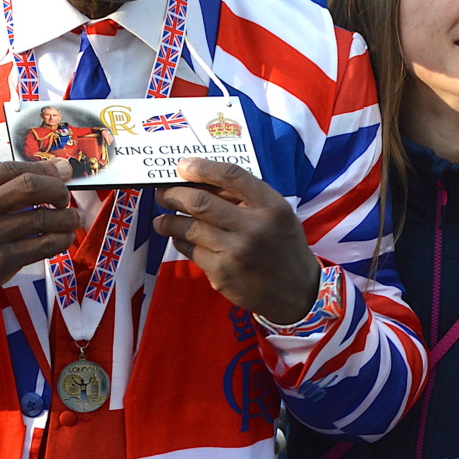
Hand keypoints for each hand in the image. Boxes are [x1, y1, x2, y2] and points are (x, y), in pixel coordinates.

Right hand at [0, 160, 78, 318]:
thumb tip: (39, 174)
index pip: (12, 169)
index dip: (43, 169)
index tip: (61, 171)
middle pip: (30, 187)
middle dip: (57, 189)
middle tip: (66, 196)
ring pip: (42, 218)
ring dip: (66, 217)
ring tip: (73, 218)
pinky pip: (41, 246)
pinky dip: (59, 240)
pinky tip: (63, 237)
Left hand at [153, 157, 318, 323]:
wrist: (296, 292)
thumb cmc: (282, 246)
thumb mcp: (276, 214)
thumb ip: (246, 198)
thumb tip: (201, 182)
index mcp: (270, 205)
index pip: (230, 175)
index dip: (201, 167)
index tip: (182, 166)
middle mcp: (253, 227)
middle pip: (200, 202)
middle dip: (173, 195)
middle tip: (162, 193)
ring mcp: (236, 252)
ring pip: (189, 228)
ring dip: (169, 221)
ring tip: (161, 219)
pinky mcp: (221, 273)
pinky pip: (191, 251)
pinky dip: (180, 242)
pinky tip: (178, 239)